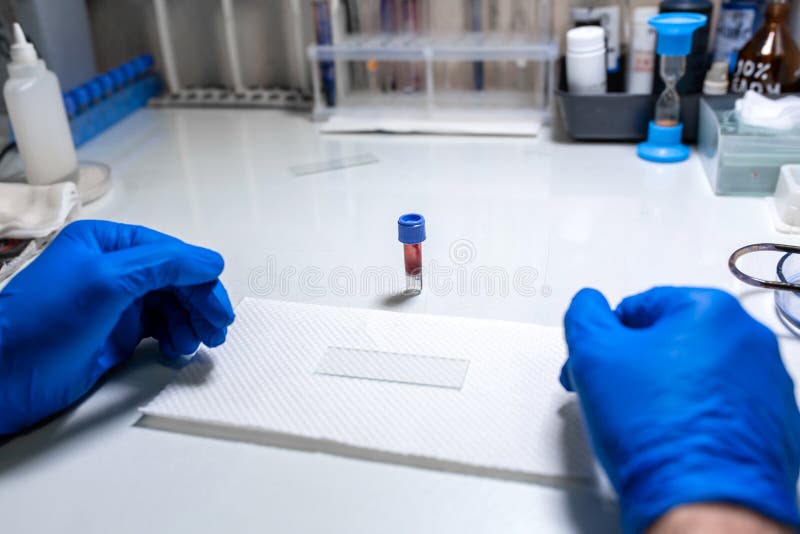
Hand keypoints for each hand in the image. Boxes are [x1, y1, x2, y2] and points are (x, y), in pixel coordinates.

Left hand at [0, 220, 234, 433]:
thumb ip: (163, 264)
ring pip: (171, 305)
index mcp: (107, 243)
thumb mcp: (107, 281)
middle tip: (216, 329)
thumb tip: (209, 262)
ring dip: (190, 323)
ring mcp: (116, 303)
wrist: (5, 377)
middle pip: (175, 280)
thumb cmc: (42, 324)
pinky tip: (176, 349)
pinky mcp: (117, 334)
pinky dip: (174, 337)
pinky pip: (160, 329)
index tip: (218, 305)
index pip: (169, 253)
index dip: (199, 278)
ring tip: (197, 343)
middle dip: (199, 303)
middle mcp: (114, 269)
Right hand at [561, 287, 799, 533]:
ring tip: (642, 423)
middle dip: (635, 365)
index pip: (638, 307)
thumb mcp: (593, 354)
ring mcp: (767, 383)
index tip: (596, 368)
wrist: (703, 500)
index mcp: (710, 309)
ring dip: (666, 390)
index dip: (606, 340)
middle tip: (614, 395)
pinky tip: (673, 439)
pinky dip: (696, 417)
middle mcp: (748, 339)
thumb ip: (584, 314)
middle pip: (671, 338)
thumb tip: (588, 305)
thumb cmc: (659, 432)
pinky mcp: (774, 422)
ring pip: (697, 372)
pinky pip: (722, 407)